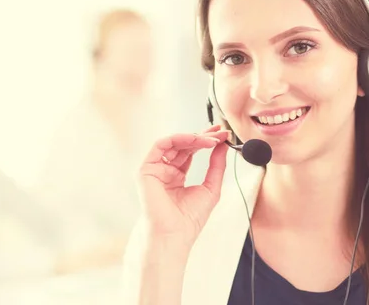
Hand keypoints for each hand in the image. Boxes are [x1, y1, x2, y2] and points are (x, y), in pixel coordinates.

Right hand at [137, 125, 229, 246]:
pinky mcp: (146, 169)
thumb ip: (216, 166)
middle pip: (183, 145)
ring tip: (212, 138)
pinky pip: (161, 145)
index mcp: (176, 176)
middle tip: (220, 132)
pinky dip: (179, 139)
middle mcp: (164, 170)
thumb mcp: (211, 188)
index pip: (190, 152)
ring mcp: (154, 169)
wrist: (175, 235)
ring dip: (194, 137)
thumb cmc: (190, 219)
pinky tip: (196, 140)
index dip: (206, 142)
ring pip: (173, 142)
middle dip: (203, 136)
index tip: (223, 136)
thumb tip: (222, 145)